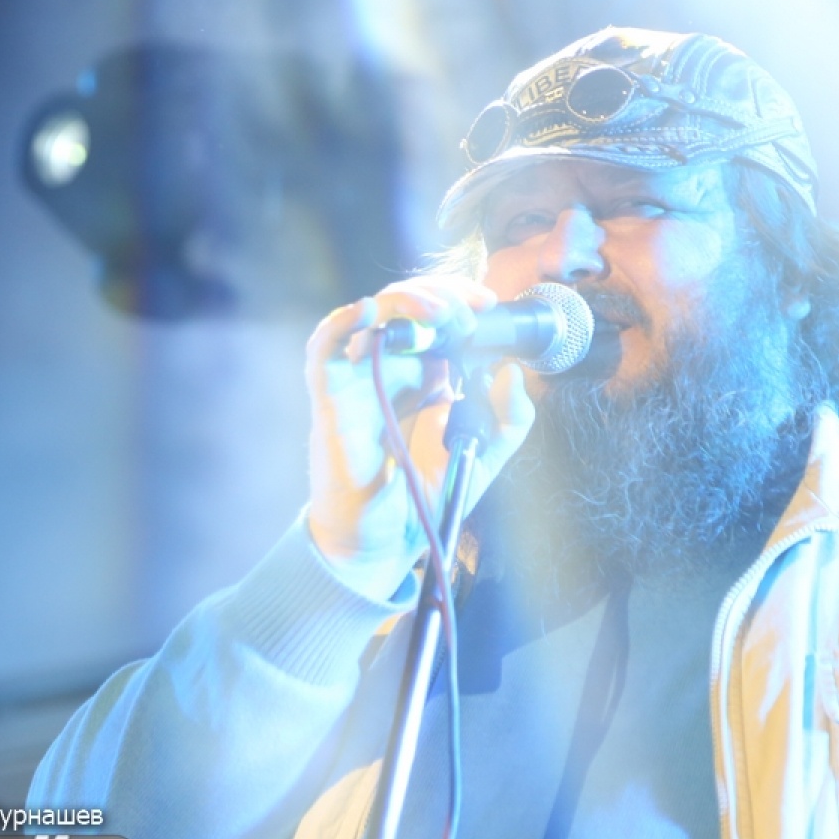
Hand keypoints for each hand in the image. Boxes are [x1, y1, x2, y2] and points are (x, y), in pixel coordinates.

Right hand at [304, 275, 535, 597]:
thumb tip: (511, 371)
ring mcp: (360, 376)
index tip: (489, 306)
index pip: (439, 317)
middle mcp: (392, 368)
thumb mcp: (484, 456)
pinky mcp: (330, 392)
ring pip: (373, 314)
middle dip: (441, 297)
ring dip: (406, 303)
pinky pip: (326, 344)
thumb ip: (510, 419)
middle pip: (408, 306)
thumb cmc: (424, 499)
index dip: (461, 300)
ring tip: (442, 315)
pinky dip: (345, 320)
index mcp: (427, 375)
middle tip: (469, 314)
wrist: (385, 541)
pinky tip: (369, 311)